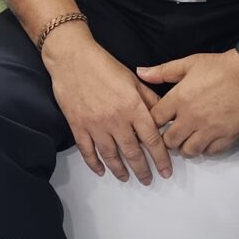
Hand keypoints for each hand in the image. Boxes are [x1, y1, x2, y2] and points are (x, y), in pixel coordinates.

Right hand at [44, 28, 170, 183]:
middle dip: (142, 170)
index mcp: (133, 107)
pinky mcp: (78, 126)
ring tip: (126, 178)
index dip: (161, 158)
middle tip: (148, 180)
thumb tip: (164, 116)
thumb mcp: (133, 79)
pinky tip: (101, 170)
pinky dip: (94, 163)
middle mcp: (116, 119)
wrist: (72, 58)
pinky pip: (88, 151)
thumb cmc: (103, 65)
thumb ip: (149, 99)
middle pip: (132, 152)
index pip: (152, 139)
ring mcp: (95, 125)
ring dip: (120, 170)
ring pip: (110, 155)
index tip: (165, 171)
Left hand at [140, 51, 238, 157]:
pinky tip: (205, 140)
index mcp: (179, 98)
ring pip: (188, 151)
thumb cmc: (220, 67)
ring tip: (188, 139)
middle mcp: (192, 117)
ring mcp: (210, 129)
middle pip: (169, 141)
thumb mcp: (189, 63)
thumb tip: (140, 72)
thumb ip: (162, 71)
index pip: (155, 121)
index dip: (154, 123)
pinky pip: (209, 153)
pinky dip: (205, 149)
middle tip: (172, 134)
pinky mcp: (227, 136)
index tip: (158, 123)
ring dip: (185, 147)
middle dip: (168, 139)